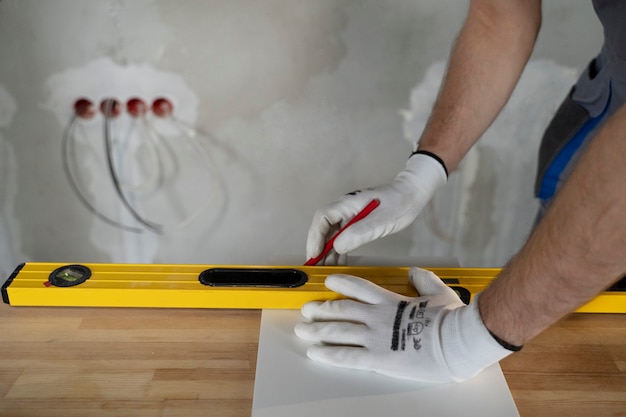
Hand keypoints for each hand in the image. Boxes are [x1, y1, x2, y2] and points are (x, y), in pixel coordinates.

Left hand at [294, 268, 511, 382]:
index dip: (340, 283)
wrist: (457, 341)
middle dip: (320, 309)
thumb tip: (415, 272)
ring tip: (302, 330)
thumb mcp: (439, 292)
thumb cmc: (451, 319)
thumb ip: (424, 280)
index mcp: (390, 300)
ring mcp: (375, 337)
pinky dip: (327, 354)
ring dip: (317, 330)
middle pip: (341, 309)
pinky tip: (314, 353)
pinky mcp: (378, 358)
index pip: (358, 287)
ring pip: (337, 331)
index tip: (328, 282)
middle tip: (307, 310)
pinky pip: (346, 356)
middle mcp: (377, 316)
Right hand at [306, 153, 446, 264]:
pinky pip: (341, 236)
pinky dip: (338, 249)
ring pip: (331, 234)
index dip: (315, 237)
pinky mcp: (356, 221)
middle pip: (323, 228)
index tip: (315, 254)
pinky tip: (339, 262)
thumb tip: (337, 247)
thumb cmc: (399, 203)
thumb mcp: (380, 222)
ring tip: (326, 269)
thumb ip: (359, 233)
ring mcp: (349, 215)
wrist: (412, 194)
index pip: (322, 219)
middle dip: (318, 247)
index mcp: (347, 204)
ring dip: (327, 251)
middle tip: (316, 267)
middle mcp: (344, 209)